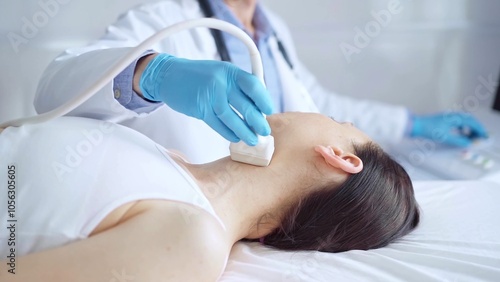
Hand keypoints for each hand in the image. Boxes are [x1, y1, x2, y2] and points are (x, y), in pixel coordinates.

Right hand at [137, 53, 273, 145]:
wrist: (169, 75)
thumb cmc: (199, 76)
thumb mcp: (221, 73)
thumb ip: (237, 86)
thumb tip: (257, 108)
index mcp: (230, 71)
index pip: (253, 85)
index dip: (264, 100)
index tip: (269, 111)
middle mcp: (221, 81)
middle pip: (244, 105)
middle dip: (257, 121)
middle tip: (264, 131)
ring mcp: (209, 94)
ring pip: (231, 117)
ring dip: (243, 131)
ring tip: (252, 139)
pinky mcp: (199, 107)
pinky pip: (217, 124)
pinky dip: (227, 132)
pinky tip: (235, 137)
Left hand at [410, 112, 487, 146]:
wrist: (415, 125)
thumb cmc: (428, 129)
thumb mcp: (445, 137)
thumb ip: (458, 141)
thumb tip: (468, 144)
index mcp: (455, 117)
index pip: (472, 122)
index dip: (479, 130)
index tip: (484, 136)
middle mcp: (452, 115)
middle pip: (469, 120)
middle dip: (476, 129)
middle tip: (480, 137)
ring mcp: (447, 117)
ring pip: (463, 121)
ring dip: (469, 129)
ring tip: (471, 138)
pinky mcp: (443, 120)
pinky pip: (457, 123)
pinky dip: (462, 129)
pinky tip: (461, 135)